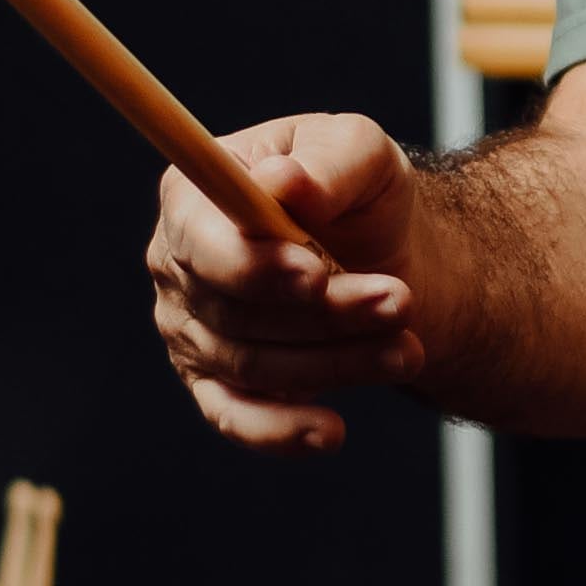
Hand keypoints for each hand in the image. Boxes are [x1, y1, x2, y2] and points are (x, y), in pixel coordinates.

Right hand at [143, 113, 427, 451]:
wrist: (389, 257)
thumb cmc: (363, 195)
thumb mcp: (364, 154)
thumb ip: (326, 162)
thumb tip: (282, 181)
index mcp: (194, 196)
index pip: (201, 239)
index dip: (253, 265)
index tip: (317, 273)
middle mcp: (177, 266)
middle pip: (233, 308)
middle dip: (324, 312)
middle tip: (399, 303)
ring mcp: (191, 331)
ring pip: (253, 363)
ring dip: (337, 360)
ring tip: (407, 348)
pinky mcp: (216, 384)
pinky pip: (235, 418)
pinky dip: (280, 430)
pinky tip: (330, 432)